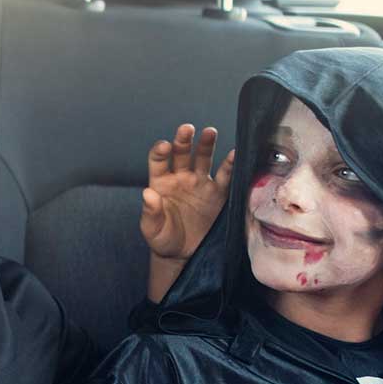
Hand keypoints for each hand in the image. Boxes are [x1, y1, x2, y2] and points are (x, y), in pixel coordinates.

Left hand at [142, 124, 232, 261]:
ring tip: (209, 132)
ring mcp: (200, 183)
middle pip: (182, 153)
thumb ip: (150, 212)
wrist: (184, 255)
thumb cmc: (163, 239)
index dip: (161, 151)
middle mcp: (181, 178)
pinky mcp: (218, 194)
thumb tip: (147, 193)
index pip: (159, 160)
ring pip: (203, 158)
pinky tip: (235, 154)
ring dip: (206, 145)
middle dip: (183, 140)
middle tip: (187, 129)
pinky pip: (225, 176)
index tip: (164, 146)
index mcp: (161, 183)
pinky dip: (230, 165)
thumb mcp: (152, 229)